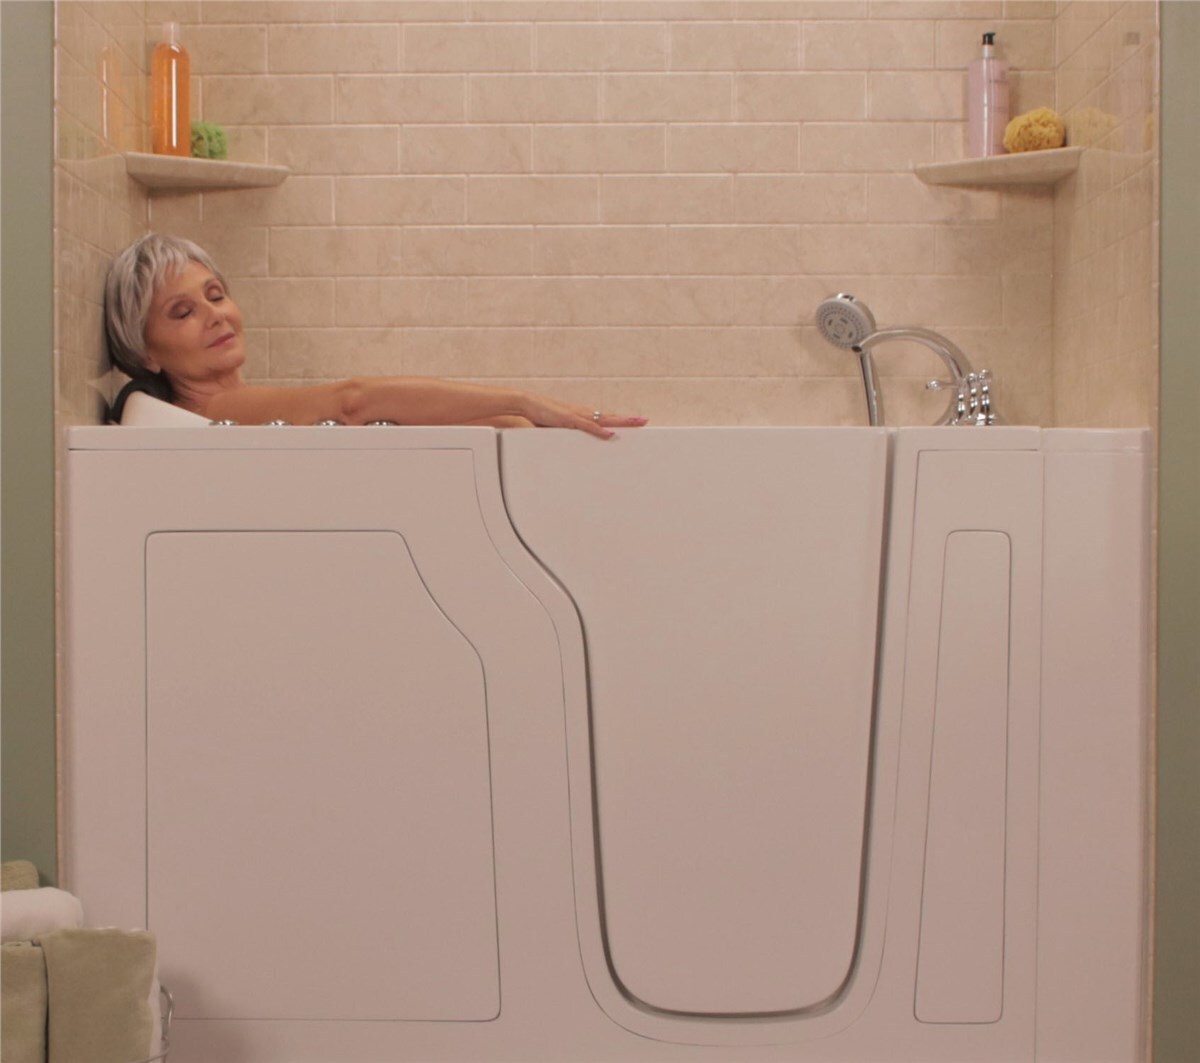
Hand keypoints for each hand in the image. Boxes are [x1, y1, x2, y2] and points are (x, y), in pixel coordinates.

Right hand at [517, 393, 647, 438]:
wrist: (527, 403)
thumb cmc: (540, 415)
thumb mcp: (557, 428)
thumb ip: (568, 433)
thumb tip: (574, 441)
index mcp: (581, 415)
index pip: (605, 418)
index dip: (619, 420)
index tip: (633, 422)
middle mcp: (583, 413)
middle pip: (610, 417)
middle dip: (627, 420)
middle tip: (644, 421)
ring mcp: (577, 415)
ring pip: (604, 419)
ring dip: (620, 421)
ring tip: (636, 423)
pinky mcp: (569, 419)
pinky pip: (588, 426)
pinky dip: (600, 430)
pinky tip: (610, 433)